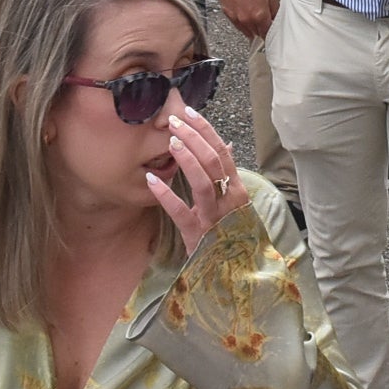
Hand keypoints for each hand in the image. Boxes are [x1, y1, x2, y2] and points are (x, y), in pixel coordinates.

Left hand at [147, 105, 248, 251]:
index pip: (223, 152)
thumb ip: (228, 175)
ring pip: (202, 182)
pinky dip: (166, 195)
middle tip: (173, 120)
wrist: (233, 275)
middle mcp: (229, 201)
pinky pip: (181, 212)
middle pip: (213, 162)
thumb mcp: (233, 204)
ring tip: (170, 141)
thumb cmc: (230, 234)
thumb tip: (228, 145)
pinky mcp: (197, 235)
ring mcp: (214, 218)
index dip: (206, 130)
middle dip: (194, 138)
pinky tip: (151, 180)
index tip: (189, 112)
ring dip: (186, 158)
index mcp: (237, 190)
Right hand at [214, 0, 278, 40]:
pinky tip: (245, 15)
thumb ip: (274, 7)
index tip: (273, 30)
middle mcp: (246, 19)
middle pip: (257, 33)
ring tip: (255, 21)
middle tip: (265, 23)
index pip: (267, 32)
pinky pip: (236, 24)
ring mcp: (235, 17)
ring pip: (246, 31)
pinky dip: (241, 22)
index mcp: (259, 15)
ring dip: (252, 28)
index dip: (271, 31)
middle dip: (262, 30)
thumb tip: (276, 16)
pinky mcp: (226, 12)